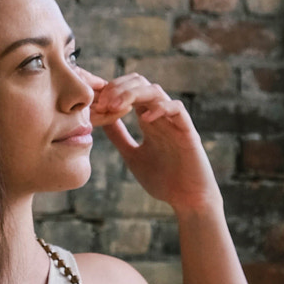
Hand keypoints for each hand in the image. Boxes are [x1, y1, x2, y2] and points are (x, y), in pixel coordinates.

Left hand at [76, 68, 220, 215]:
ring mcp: (174, 122)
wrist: (188, 199)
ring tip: (116, 106)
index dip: (111, 91)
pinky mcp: (188, 132)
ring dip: (133, 93)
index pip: (129, 90)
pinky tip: (145, 119)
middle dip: (119, 87)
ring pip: (156, 91)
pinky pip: (177, 109)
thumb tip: (101, 120)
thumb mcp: (132, 155)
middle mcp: (161, 116)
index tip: (95, 104)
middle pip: (140, 83)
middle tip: (103, 102)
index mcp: (148, 119)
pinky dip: (161, 108)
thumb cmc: (163, 180)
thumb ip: (118, 136)